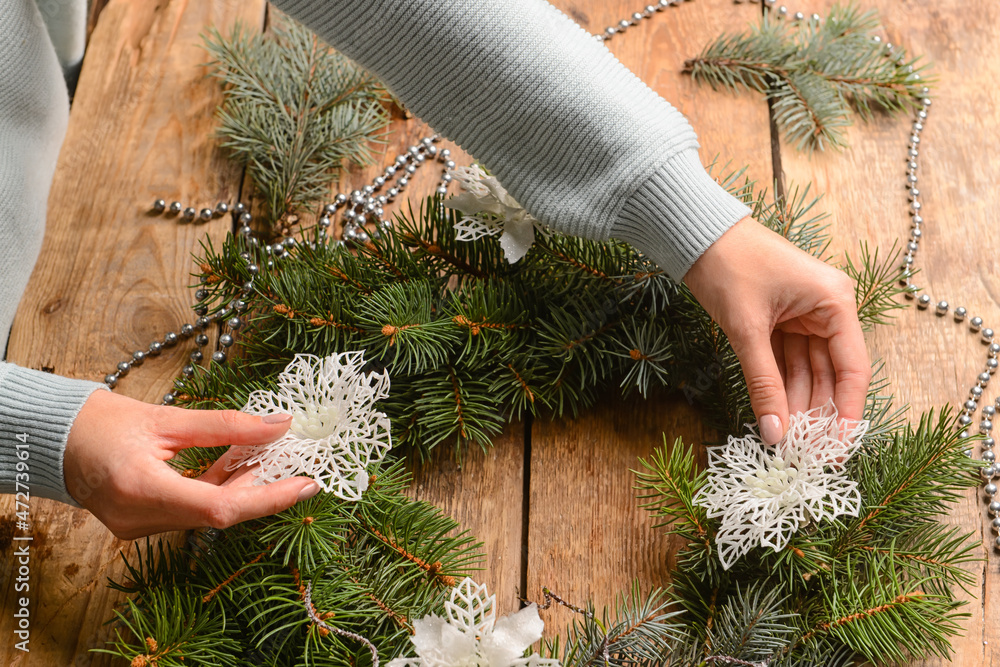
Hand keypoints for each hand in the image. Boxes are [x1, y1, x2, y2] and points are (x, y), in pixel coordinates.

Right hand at [64, 390, 319, 539]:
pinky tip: (236, 464)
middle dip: (262, 487)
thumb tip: (279, 425)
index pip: (222, 508)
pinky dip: (218, 489)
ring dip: (242, 486)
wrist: (53, 438)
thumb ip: (228, 425)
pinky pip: (193, 511)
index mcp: (143, 488)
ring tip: (268, 455)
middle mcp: (140, 518)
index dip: (270, 498)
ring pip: (209, 514)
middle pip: (220, 513)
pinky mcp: (142, 523)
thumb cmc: (102, 423)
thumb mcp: (169, 418)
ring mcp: (139, 527)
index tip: (307, 485)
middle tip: (295, 461)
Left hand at [683, 216, 870, 443]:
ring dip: (796, 405)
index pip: (852, 369)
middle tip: (805, 455)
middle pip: (831, 374)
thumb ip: (763, 382)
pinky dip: (780, 387)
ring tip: (786, 443)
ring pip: (807, 372)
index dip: (845, 412)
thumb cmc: (727, 266)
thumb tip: (774, 432)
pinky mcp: (781, 320)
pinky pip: (787, 361)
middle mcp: (828, 309)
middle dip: (816, 414)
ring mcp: (804, 315)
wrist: (695, 233)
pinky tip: (775, 417)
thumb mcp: (747, 330)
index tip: (835, 450)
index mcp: (836, 302)